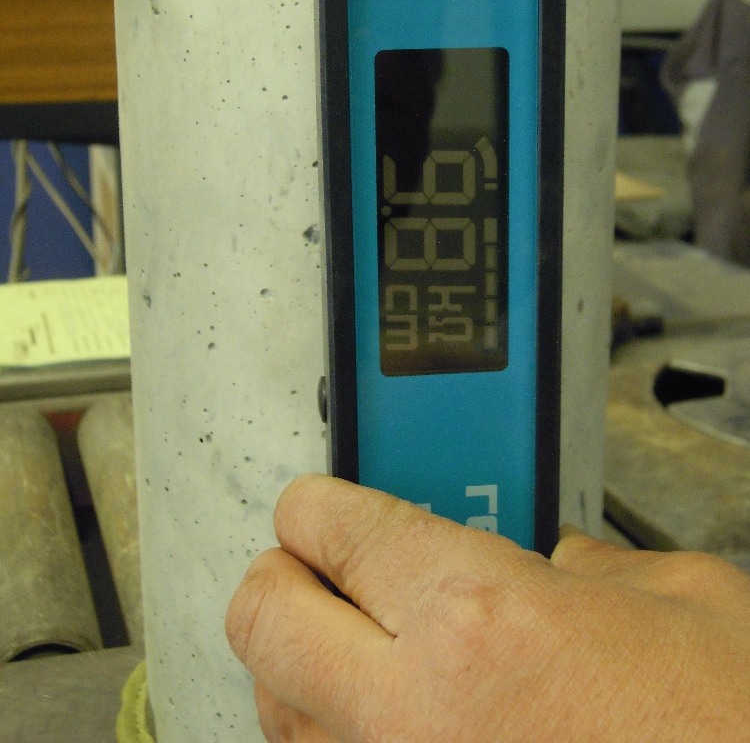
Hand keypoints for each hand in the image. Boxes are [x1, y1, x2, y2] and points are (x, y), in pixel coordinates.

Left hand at [226, 474, 749, 742]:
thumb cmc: (738, 730)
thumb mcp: (692, 605)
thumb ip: (605, 569)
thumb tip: (566, 565)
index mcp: (484, 616)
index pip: (337, 528)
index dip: (315, 505)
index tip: (315, 506)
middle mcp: (419, 713)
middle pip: (264, 618)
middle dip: (277, 577)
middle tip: (307, 565)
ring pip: (277, 715)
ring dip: (294, 667)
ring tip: (339, 644)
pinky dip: (338, 741)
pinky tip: (381, 722)